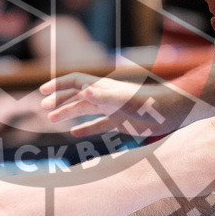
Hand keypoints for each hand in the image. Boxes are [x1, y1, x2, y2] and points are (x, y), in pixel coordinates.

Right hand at [40, 73, 167, 136]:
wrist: (172, 112)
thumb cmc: (150, 104)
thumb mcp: (126, 100)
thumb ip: (105, 96)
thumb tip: (84, 89)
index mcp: (103, 88)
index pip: (75, 82)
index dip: (58, 85)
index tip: (42, 91)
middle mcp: (106, 97)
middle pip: (76, 95)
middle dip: (59, 100)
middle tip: (42, 107)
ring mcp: (113, 109)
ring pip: (85, 109)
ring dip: (68, 112)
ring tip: (51, 119)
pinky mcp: (121, 122)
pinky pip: (98, 124)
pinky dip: (85, 128)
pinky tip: (75, 134)